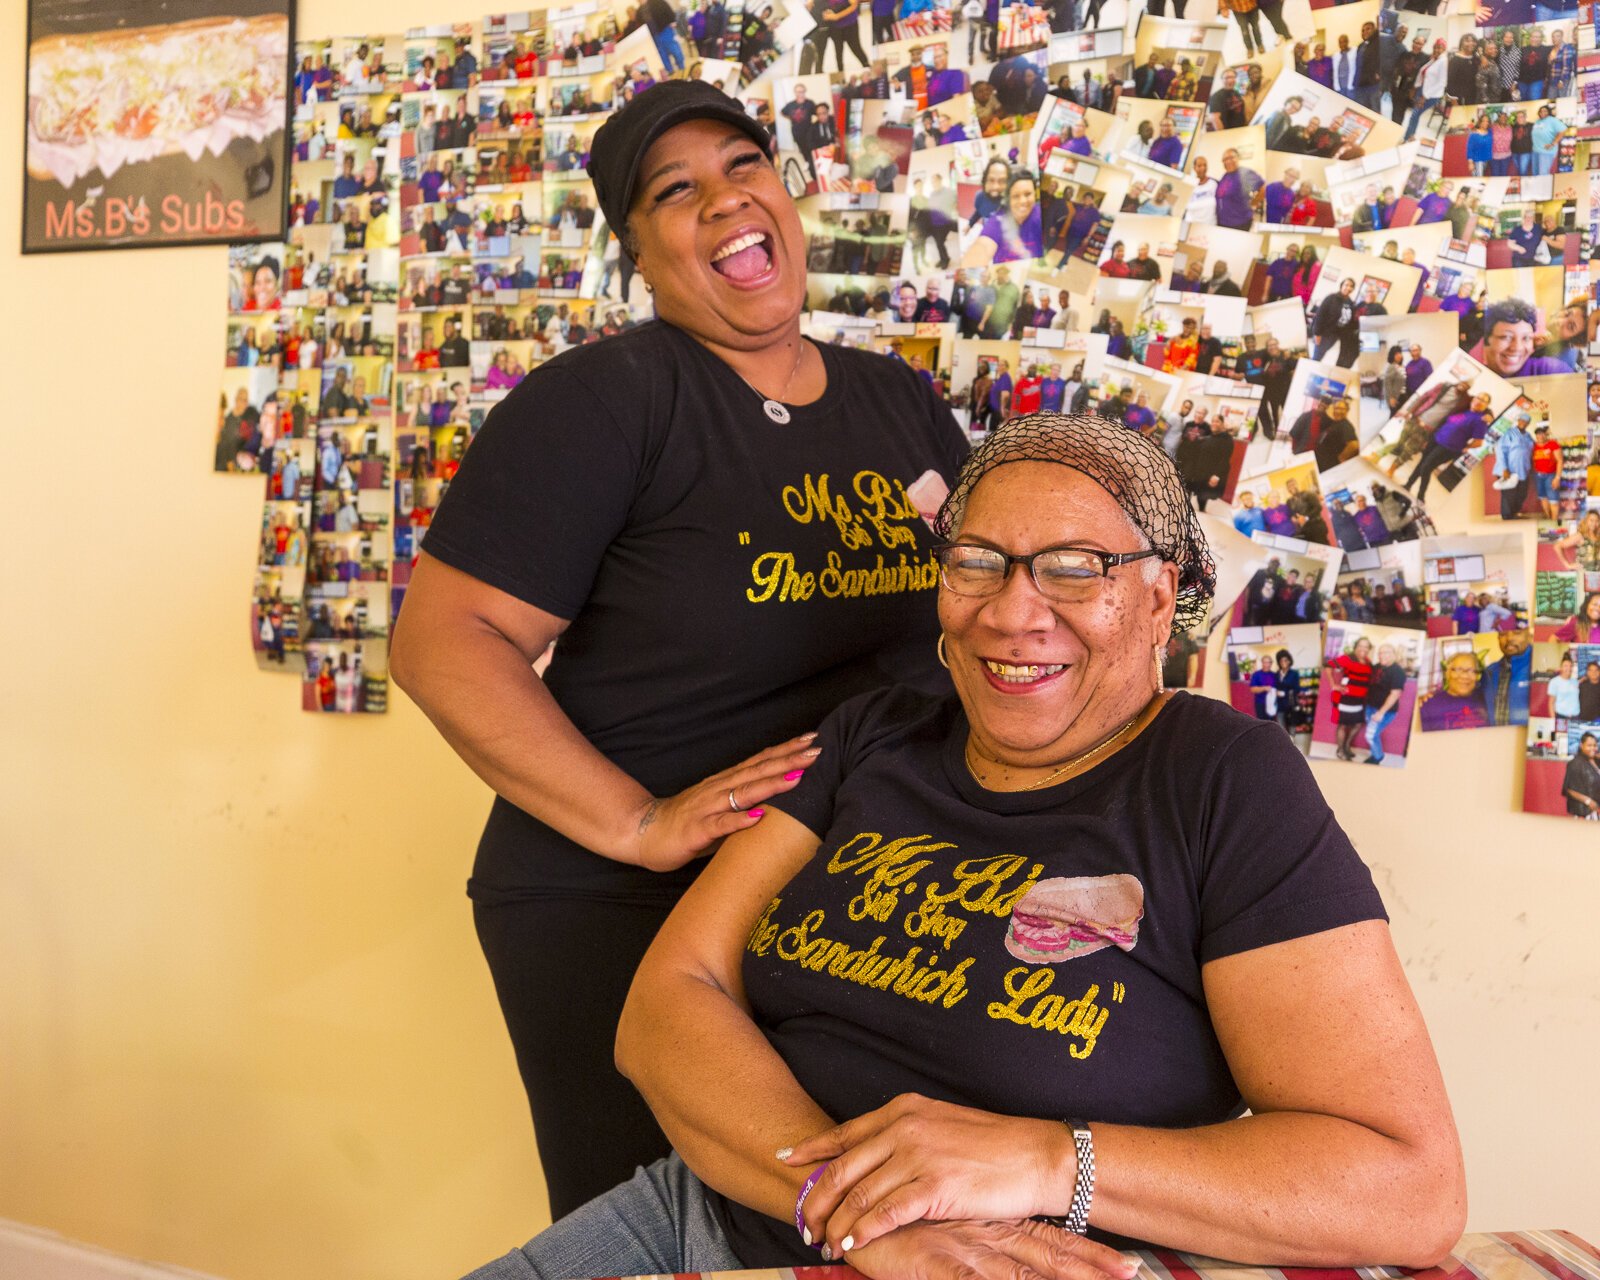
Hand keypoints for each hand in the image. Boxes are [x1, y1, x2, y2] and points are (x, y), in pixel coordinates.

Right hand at [629, 734, 819, 871]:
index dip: (786, 751)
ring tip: (797, 776)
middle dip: (788, 760)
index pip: (760, 761)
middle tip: (816, 750)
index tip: (812, 740)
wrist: (643, 833)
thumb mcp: (722, 811)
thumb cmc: (687, 825)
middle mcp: (718, 789)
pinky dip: (740, 820)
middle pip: (758, 771)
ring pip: (743, 793)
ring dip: (771, 784)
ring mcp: (707, 807)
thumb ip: (746, 805)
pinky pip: (720, 825)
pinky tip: (758, 816)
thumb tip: (782, 805)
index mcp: (726, 783)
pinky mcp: (696, 830)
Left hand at [784, 1093, 1073, 1253]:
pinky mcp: (934, 1187)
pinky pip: (884, 1214)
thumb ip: (905, 1137)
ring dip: (836, 1223)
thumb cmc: (995, 1145)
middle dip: (816, 1198)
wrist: (1038, 1156)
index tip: (786, 1159)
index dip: (811, 1149)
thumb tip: (876, 1157)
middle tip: (802, 1221)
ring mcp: (917, 1156)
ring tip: (825, 1241)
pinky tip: (852, 1245)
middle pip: (842, 1167)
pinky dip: (862, 1232)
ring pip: (858, 1194)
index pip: (844, 1132)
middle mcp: (904, 1128)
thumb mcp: (941, 1126)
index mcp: (904, 1110)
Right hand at [844, 1218, 1138, 1279]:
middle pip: (1047, 1255)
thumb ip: (971, 1245)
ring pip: (1020, 1273)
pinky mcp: (935, 1264)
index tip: (1131, 1269)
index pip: (1048, 1242)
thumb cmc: (891, 1219)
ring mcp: (962, 1249)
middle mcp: (982, 1236)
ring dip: (1063, 1278)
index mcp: (987, 1227)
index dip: (1088, 1257)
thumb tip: (1003, 1263)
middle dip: (1090, 1269)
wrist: (843, 1196)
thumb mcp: (937, 1230)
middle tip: (1136, 1273)